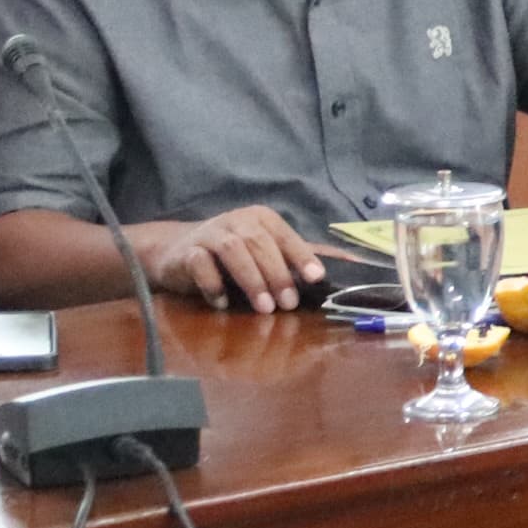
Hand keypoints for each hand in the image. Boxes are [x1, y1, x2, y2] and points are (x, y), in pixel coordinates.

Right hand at [149, 207, 331, 311]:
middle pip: (260, 244)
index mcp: (261, 219)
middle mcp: (237, 221)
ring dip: (251, 279)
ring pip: (232, 250)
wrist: (176, 251)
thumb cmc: (232, 255)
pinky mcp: (187, 252)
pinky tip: (222, 303)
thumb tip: (351, 264)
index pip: (286, 236)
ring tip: (263, 308)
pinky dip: (213, 283)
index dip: (302, 256)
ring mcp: (209, 234)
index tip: (317, 278)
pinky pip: (200, 263)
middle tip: (288, 304)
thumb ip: (300, 257)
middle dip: (277, 274)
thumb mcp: (266, 251)